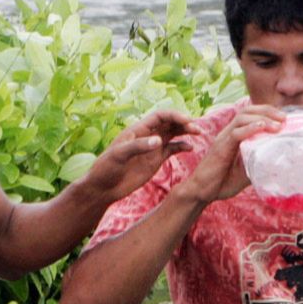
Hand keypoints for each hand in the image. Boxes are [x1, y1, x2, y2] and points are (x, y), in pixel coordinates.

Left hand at [78, 110, 201, 203]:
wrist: (104, 187)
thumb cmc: (106, 168)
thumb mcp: (119, 155)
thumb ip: (138, 147)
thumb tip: (158, 141)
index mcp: (138, 129)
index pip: (160, 116)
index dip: (174, 115)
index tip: (187, 120)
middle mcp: (147, 135)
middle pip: (169, 123)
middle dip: (184, 122)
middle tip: (197, 128)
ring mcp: (152, 147)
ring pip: (173, 134)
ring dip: (185, 131)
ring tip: (198, 133)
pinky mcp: (155, 160)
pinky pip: (172, 149)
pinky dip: (182, 146)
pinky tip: (190, 148)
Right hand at [177, 106, 284, 202]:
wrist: (202, 192)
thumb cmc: (223, 182)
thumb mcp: (247, 171)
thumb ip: (259, 162)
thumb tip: (279, 161)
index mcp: (235, 136)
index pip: (250, 115)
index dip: (267, 112)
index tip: (284, 118)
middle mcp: (228, 133)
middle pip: (247, 111)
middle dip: (267, 110)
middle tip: (284, 118)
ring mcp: (223, 139)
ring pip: (241, 118)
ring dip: (262, 118)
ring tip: (278, 125)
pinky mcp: (220, 148)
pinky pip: (236, 133)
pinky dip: (250, 128)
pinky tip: (262, 128)